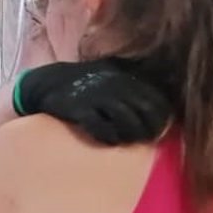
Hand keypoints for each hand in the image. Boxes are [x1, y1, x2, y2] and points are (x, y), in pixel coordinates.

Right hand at [12, 59, 170, 145]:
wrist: (48, 82)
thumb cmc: (88, 82)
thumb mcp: (114, 72)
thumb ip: (137, 81)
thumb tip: (164, 97)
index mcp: (128, 77)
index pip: (158, 101)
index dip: (161, 119)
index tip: (157, 130)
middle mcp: (117, 85)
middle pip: (146, 111)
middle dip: (148, 129)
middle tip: (142, 140)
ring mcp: (98, 97)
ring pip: (126, 120)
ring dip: (130, 135)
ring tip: (125, 141)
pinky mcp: (79, 108)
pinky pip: (100, 127)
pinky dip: (108, 136)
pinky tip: (108, 140)